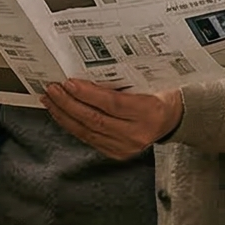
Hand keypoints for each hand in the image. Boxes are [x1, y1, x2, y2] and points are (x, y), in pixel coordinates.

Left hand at [40, 79, 182, 159]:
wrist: (174, 119)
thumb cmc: (160, 94)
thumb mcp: (150, 82)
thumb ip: (123, 79)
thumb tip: (87, 70)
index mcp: (149, 112)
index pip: (112, 104)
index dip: (88, 94)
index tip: (69, 83)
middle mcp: (137, 134)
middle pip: (95, 119)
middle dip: (69, 103)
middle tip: (52, 89)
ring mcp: (126, 147)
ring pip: (88, 131)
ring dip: (64, 115)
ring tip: (50, 99)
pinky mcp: (116, 153)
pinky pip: (88, 139)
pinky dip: (71, 125)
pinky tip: (61, 113)